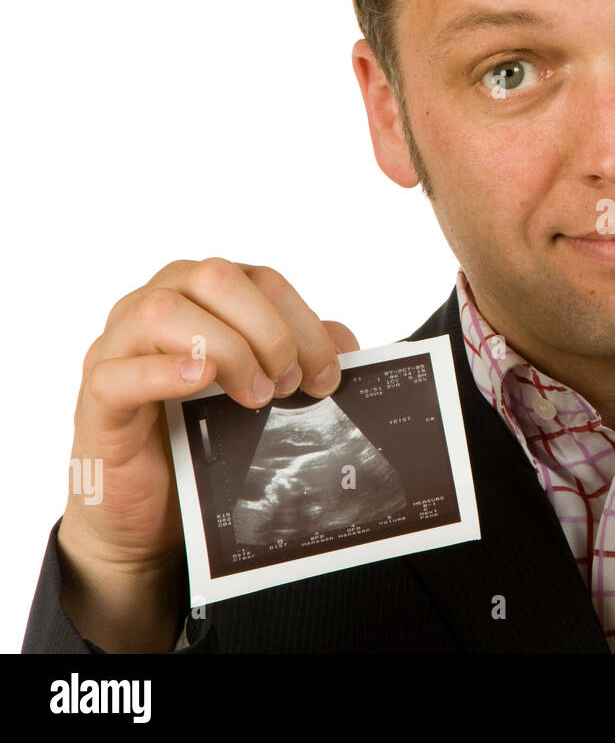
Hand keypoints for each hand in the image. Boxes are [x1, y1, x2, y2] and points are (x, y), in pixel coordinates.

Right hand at [58, 258, 358, 651]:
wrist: (152, 510)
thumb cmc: (204, 437)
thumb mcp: (263, 391)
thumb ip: (299, 358)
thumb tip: (345, 342)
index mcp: (200, 296)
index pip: (258, 279)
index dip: (301, 321)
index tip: (326, 372)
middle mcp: (154, 308)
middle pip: (214, 277)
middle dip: (267, 330)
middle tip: (289, 384)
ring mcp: (117, 349)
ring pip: (163, 311)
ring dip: (225, 349)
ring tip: (255, 396)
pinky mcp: (96, 399)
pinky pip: (116, 372)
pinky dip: (162, 372)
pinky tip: (200, 381)